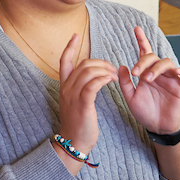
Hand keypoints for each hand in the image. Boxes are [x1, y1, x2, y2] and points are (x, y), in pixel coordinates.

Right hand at [56, 34, 116, 161]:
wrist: (74, 143)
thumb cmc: (78, 124)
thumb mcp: (76, 103)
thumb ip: (80, 89)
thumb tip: (91, 78)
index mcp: (64, 87)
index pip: (64, 61)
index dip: (69, 47)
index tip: (75, 36)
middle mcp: (66, 89)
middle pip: (83, 64)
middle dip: (101, 62)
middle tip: (113, 70)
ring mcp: (73, 96)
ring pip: (88, 72)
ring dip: (105, 70)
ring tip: (115, 76)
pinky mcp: (83, 104)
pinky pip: (93, 84)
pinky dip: (103, 79)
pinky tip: (112, 80)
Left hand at [118, 26, 179, 134]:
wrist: (159, 128)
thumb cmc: (146, 112)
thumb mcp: (131, 98)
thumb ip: (125, 83)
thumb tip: (122, 66)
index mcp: (146, 73)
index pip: (144, 53)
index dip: (141, 40)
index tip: (136, 29)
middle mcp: (159, 73)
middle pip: (153, 57)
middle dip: (143, 62)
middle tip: (135, 74)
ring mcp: (171, 78)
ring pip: (167, 62)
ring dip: (156, 68)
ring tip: (148, 79)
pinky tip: (175, 73)